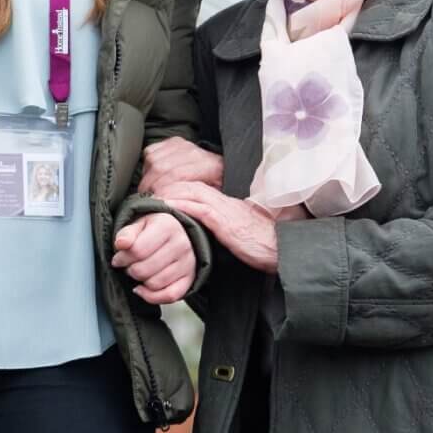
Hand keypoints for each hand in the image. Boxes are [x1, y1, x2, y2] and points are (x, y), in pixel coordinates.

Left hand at [111, 213, 196, 304]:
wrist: (179, 234)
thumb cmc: (153, 230)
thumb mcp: (139, 224)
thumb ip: (127, 233)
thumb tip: (121, 244)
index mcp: (167, 226)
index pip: (137, 250)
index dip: (122, 258)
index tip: (118, 259)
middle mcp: (181, 244)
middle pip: (144, 270)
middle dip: (130, 270)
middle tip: (129, 266)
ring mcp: (188, 263)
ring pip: (155, 284)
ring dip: (141, 282)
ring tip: (139, 272)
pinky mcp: (190, 279)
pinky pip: (170, 296)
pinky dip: (152, 297)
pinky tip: (142, 289)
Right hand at [140, 138, 222, 196]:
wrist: (220, 167)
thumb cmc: (214, 186)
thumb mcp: (211, 197)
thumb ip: (195, 201)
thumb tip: (174, 206)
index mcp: (206, 166)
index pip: (175, 175)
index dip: (160, 189)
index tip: (155, 201)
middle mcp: (192, 152)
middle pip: (160, 167)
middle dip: (149, 185)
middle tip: (147, 197)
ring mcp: (182, 144)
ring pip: (153, 159)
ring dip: (146, 176)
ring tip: (148, 188)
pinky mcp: (173, 141)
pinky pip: (151, 151)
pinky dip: (146, 165)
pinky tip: (150, 174)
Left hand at [157, 184, 278, 272]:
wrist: (281, 247)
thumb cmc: (261, 242)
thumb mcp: (237, 229)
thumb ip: (222, 223)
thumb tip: (206, 227)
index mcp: (227, 203)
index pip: (198, 187)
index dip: (179, 188)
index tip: (163, 193)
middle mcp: (225, 202)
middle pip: (192, 185)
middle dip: (170, 187)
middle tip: (152, 192)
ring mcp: (225, 210)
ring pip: (193, 192)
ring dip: (172, 193)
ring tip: (154, 198)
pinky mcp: (226, 223)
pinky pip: (201, 209)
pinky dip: (183, 205)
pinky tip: (170, 207)